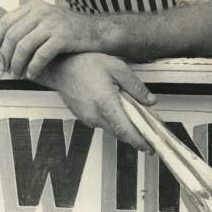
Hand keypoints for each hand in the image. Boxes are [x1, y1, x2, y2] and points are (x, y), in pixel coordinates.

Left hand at [0, 0, 110, 78]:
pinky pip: (40, 55)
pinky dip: (33, 67)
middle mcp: (42, 12)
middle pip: (13, 36)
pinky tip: (32, 74)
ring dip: (17, 63)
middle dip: (6, 56)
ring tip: (17, 73)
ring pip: (24, 47)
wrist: (98, 31)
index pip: (6, 22)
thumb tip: (4, 42)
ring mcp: (52, 24)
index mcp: (34, 6)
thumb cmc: (70, 29)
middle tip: (6, 68)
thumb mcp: (47, 18)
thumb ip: (28, 24)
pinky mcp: (62, 37)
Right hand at [42, 52, 156, 153]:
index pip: (125, 130)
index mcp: (105, 103)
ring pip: (112, 129)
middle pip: (120, 133)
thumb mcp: (117, 68)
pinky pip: (103, 123)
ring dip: (125, 127)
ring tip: (136, 119)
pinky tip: (119, 111)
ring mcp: (88, 118)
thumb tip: (149, 100)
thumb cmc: (85, 65)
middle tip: (148, 132)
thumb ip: (136, 86)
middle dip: (136, 135)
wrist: (61, 67)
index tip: (149, 146)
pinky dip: (114, 121)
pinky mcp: (84, 117)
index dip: (139, 141)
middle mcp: (95, 115)